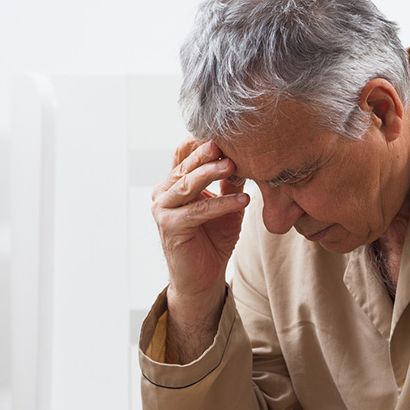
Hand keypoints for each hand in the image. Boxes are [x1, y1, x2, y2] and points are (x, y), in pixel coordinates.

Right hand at [151, 139, 247, 359]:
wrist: (204, 277)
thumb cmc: (214, 238)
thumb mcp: (227, 204)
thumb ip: (231, 181)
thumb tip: (246, 156)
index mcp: (175, 182)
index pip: (185, 153)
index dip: (203, 143)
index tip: (228, 132)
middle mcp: (164, 192)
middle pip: (186, 165)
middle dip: (208, 154)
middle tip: (230, 144)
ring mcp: (163, 209)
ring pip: (188, 184)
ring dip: (211, 173)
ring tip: (235, 166)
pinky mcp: (170, 227)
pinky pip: (198, 211)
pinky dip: (221, 204)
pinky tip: (243, 200)